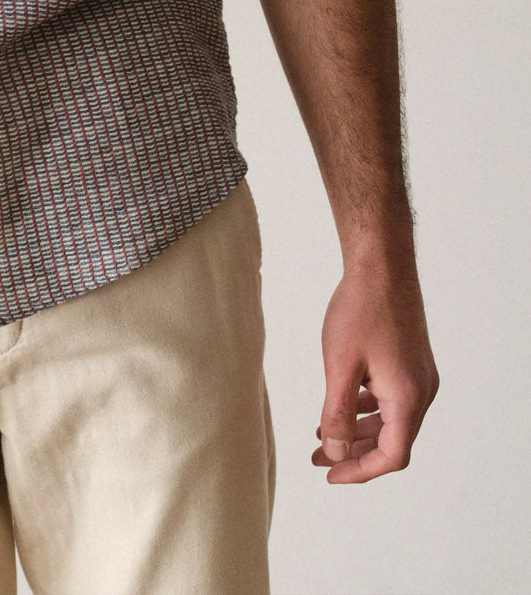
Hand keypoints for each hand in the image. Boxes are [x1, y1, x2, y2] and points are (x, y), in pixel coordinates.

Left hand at [312, 262, 438, 482]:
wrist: (382, 266)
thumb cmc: (361, 309)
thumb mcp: (339, 366)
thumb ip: (337, 413)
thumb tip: (334, 452)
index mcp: (408, 398)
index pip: (391, 455)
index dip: (359, 471)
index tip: (328, 474)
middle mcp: (422, 392)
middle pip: (392, 441)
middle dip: (354, 453)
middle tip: (319, 458)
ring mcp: (420, 376)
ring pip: (391, 420)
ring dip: (359, 430)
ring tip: (324, 435)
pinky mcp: (412, 362)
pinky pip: (393, 399)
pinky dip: (368, 408)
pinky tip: (343, 405)